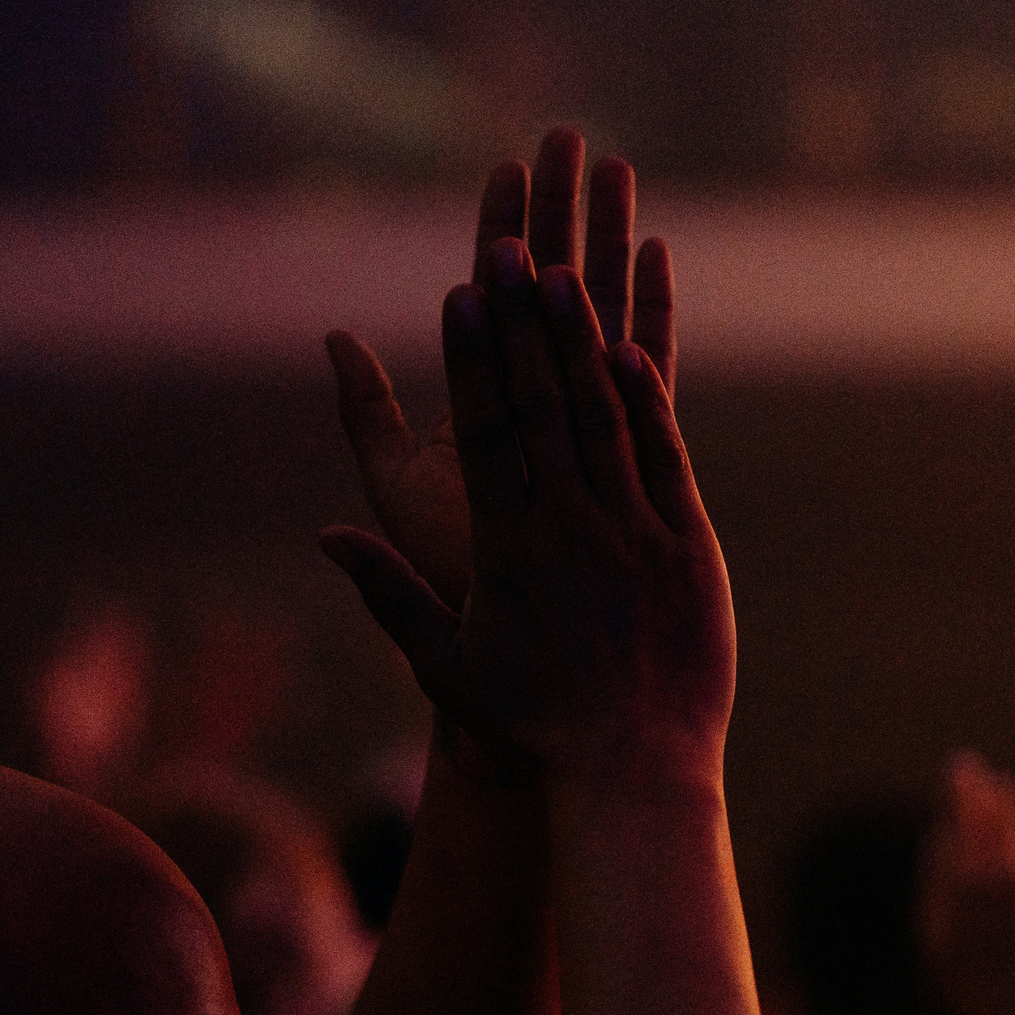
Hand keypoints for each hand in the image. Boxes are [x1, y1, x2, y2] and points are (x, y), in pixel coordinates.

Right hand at [322, 240, 731, 786]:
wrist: (637, 769)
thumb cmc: (533, 725)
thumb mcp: (447, 667)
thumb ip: (386, 595)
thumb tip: (327, 535)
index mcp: (508, 550)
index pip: (485, 435)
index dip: (472, 360)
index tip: (460, 295)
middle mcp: (571, 529)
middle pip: (541, 405)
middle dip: (522, 322)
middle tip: (510, 246)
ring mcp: (633, 532)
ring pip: (603, 417)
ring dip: (581, 340)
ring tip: (565, 271)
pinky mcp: (686, 545)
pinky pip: (665, 455)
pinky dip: (646, 398)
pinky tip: (628, 343)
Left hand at [327, 128, 677, 610]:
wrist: (518, 656)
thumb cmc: (449, 580)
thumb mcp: (396, 490)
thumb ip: (368, 413)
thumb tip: (334, 336)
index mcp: (479, 399)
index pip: (488, 297)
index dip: (498, 229)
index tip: (504, 164)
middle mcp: (535, 402)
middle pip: (548, 286)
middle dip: (559, 210)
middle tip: (567, 136)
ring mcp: (587, 421)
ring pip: (599, 313)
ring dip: (609, 239)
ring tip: (619, 169)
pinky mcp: (634, 450)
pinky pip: (646, 367)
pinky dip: (650, 309)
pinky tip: (659, 253)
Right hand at [920, 750, 1014, 1014]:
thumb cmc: (972, 982)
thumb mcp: (935, 930)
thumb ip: (938, 871)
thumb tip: (946, 822)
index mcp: (975, 881)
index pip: (970, 809)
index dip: (965, 783)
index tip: (962, 766)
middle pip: (1009, 813)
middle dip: (998, 801)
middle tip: (993, 789)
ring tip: (1013, 910)